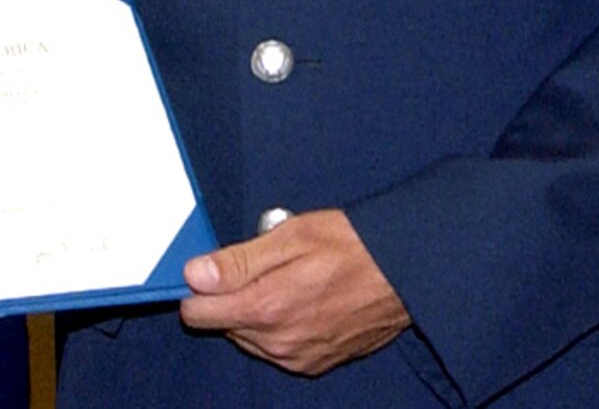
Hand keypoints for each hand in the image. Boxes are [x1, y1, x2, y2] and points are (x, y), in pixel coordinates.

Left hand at [179, 209, 408, 375]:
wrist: (404, 272)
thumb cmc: (349, 245)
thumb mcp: (289, 236)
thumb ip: (237, 261)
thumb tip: (194, 275)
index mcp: (266, 308)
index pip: (198, 313)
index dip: (197, 287)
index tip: (208, 268)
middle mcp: (278, 343)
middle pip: (223, 324)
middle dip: (230, 295)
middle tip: (260, 264)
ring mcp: (298, 357)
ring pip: (248, 337)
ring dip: (253, 311)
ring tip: (284, 278)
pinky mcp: (315, 363)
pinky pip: (276, 348)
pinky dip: (276, 326)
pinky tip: (297, 298)